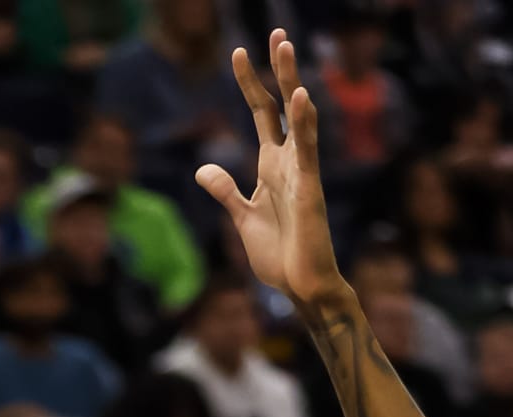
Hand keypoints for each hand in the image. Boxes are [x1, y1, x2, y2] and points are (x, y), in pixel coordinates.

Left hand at [195, 33, 345, 313]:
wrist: (301, 287)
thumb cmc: (279, 256)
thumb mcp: (243, 218)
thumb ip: (226, 192)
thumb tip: (202, 170)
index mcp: (270, 165)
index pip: (261, 113)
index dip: (250, 83)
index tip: (239, 52)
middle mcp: (288, 161)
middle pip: (280, 105)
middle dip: (277, 69)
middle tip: (276, 32)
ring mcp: (300, 171)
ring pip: (296, 117)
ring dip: (290, 80)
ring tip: (284, 47)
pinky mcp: (310, 189)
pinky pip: (308, 150)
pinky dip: (305, 123)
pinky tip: (300, 96)